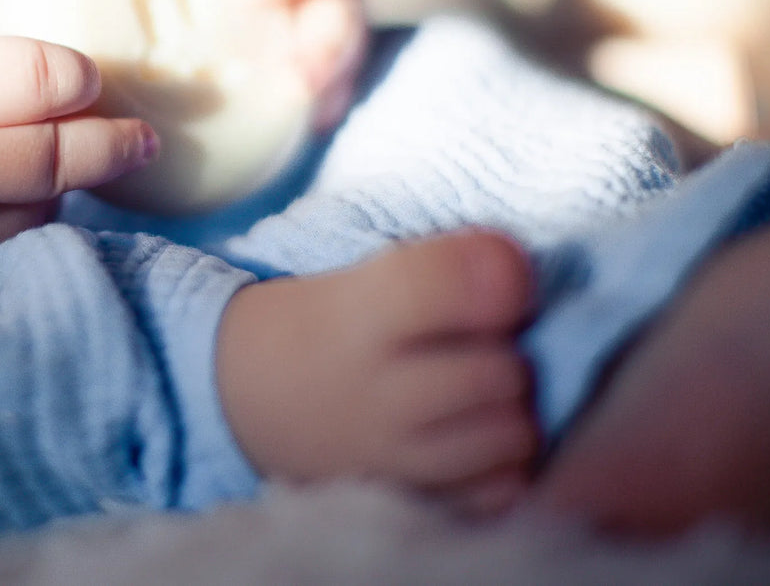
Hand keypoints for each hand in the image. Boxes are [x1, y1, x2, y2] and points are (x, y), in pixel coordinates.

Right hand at [0, 14, 156, 261]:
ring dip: (75, 180)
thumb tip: (66, 79)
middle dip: (114, 144)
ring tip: (81, 154)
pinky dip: (38, 214)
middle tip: (146, 138)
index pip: (32, 83)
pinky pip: (14, 240)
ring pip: (44, 205)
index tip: (90, 76)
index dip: (77, 76)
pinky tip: (38, 189)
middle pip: (56, 156)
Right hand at [216, 230, 538, 515]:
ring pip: (509, 439)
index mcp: (356, 316)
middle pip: (498, 372)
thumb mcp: (363, 271)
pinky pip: (499, 494)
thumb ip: (446, 264)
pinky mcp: (407, 505)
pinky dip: (503, 467)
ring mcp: (390, 461)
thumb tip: (522, 272)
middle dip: (509, 351)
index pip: (441, 286)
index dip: (499, 274)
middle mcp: (372, 395)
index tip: (507, 277)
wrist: (247, 400)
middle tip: (482, 343)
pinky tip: (477, 441)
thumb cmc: (326, 321)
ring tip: (483, 396)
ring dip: (512, 412)